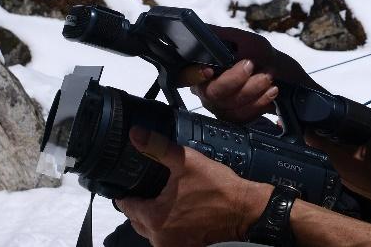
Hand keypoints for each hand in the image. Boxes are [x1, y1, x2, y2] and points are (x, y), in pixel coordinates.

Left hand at [115, 126, 270, 246]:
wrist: (244, 209)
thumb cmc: (217, 188)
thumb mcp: (186, 161)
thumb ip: (157, 148)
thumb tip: (136, 135)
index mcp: (155, 218)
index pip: (126, 205)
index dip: (127, 190)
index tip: (132, 179)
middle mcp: (159, 238)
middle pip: (136, 218)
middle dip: (140, 202)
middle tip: (149, 184)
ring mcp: (173, 245)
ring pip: (150, 228)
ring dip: (152, 214)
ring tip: (164, 195)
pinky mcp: (185, 246)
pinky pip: (165, 235)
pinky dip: (166, 223)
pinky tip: (177, 208)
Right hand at [187, 25, 318, 122]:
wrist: (276, 71)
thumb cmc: (256, 53)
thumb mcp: (241, 38)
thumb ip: (222, 36)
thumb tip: (203, 31)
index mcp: (200, 67)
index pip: (185, 75)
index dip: (193, 75)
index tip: (208, 70)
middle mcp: (204, 88)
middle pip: (211, 92)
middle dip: (234, 79)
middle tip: (251, 65)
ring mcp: (218, 105)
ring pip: (228, 105)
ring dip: (252, 90)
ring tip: (267, 76)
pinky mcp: (232, 118)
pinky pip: (241, 117)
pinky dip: (258, 103)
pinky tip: (270, 91)